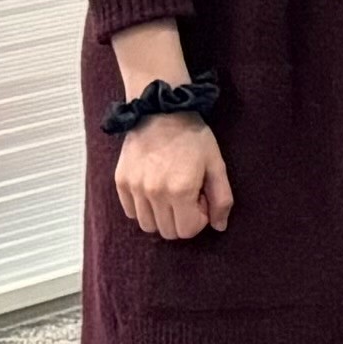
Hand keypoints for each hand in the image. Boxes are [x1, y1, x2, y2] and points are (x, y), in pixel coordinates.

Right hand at [113, 116, 233, 241]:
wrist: (161, 111)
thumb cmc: (193, 137)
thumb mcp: (216, 164)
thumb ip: (221, 199)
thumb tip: (219, 226)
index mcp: (180, 191)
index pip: (188, 231)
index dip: (199, 219)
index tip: (201, 199)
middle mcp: (154, 194)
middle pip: (168, 232)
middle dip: (182, 219)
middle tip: (188, 195)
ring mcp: (134, 189)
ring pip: (148, 225)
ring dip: (162, 216)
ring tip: (171, 192)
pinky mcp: (121, 182)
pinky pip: (131, 212)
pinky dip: (143, 208)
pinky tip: (154, 189)